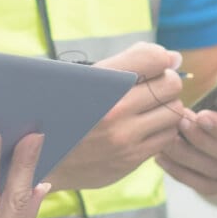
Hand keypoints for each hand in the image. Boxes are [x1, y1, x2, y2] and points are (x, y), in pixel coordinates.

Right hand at [41, 42, 184, 191]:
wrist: (42, 159)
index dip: (162, 58)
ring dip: (166, 107)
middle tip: (153, 87)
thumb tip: (174, 58)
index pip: (153, 58)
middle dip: (166, 82)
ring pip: (174, 111)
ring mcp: (123, 138)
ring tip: (150, 108)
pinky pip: (167, 137)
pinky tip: (145, 127)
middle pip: (170, 84)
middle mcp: (113, 110)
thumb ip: (129, 62)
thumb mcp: (83, 77)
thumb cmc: (64, 111)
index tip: (158, 63)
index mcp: (98, 82)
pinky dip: (161, 129)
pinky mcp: (130, 160)